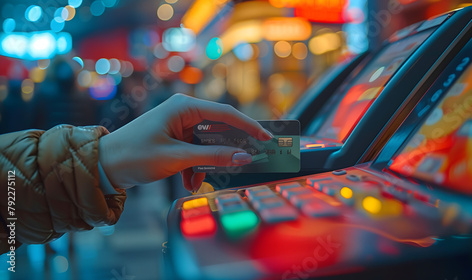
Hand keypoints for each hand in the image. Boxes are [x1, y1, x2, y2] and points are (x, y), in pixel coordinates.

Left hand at [98, 93, 271, 191]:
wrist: (104, 166)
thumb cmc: (135, 156)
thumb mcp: (177, 158)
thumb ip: (213, 156)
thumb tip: (244, 156)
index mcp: (184, 107)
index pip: (226, 114)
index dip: (249, 126)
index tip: (267, 139)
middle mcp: (184, 111)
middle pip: (220, 128)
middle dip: (226, 150)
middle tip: (243, 163)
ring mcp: (180, 124)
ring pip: (208, 144)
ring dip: (206, 164)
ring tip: (195, 181)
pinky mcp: (176, 137)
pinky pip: (196, 151)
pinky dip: (195, 167)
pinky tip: (186, 181)